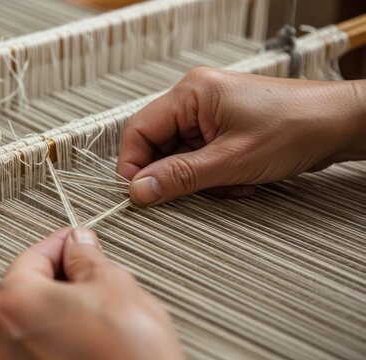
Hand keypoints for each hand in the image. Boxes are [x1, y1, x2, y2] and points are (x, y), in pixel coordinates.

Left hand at [0, 227, 182, 359]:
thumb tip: (79, 244)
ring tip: (98, 303)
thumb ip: (87, 257)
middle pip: (29, 289)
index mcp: (16, 303)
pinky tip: (93, 331)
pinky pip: (44, 345)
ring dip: (62, 304)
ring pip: (37, 319)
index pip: (31, 257)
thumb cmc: (129, 353)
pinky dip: (63, 331)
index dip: (60, 243)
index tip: (77, 238)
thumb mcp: (113, 284)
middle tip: (90, 266)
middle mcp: (6, 338)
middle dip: (60, 274)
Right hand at [117, 67, 365, 205]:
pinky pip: (200, 158)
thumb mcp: (231, 161)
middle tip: (196, 192)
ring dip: (200, 179)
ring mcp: (210, 114)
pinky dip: (214, 176)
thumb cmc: (296, 127)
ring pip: (180, 157)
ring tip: (231, 184)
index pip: (139, 130)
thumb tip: (139, 190)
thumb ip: (180, 177)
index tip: (140, 195)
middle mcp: (196, 99)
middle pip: (159, 146)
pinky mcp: (223, 129)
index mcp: (191, 93)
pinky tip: (239, 180)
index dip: (134, 166)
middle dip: (177, 175)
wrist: (340, 123)